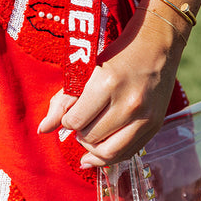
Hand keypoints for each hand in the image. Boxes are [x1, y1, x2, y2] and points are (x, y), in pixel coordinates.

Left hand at [38, 8, 184, 166]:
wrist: (158, 44)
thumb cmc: (119, 54)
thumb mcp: (88, 69)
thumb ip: (63, 100)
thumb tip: (43, 130)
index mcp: (107, 83)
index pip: (75, 121)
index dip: (68, 121)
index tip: (71, 114)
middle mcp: (128, 103)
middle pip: (90, 138)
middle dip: (80, 134)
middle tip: (82, 123)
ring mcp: (145, 116)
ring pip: (109, 153)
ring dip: (94, 149)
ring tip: (90, 137)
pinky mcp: (155, 125)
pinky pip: (128, 153)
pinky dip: (112, 156)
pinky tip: (101, 152)